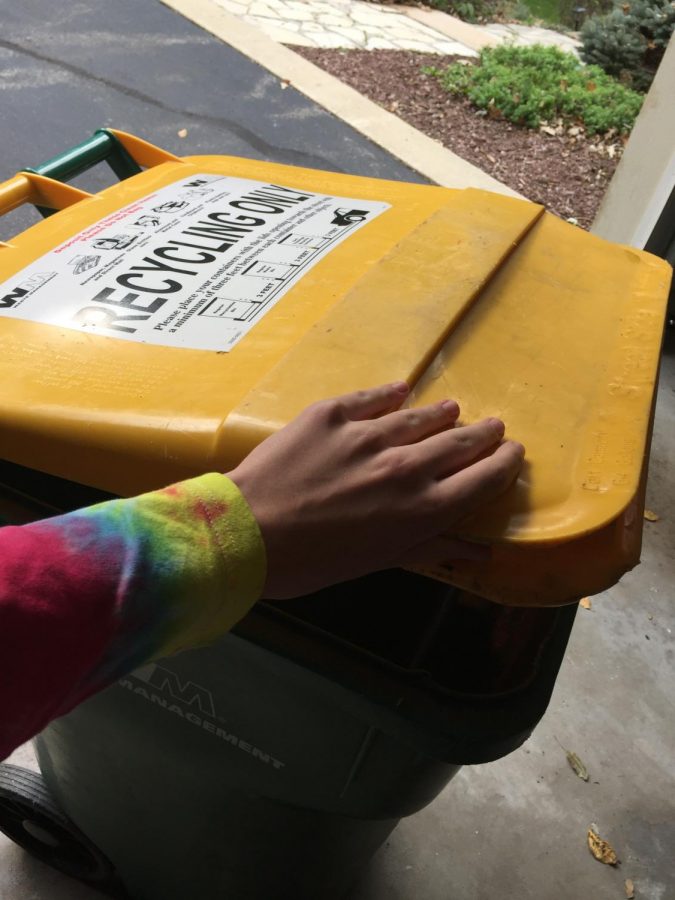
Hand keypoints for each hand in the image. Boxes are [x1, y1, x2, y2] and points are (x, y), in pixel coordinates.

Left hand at [228, 382, 523, 598]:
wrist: (247, 533)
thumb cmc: (313, 562)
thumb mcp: (378, 563)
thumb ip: (430, 548)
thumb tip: (479, 551)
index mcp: (422, 509)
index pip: (482, 479)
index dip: (503, 463)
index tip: (512, 452)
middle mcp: (405, 466)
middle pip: (460, 442)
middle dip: (483, 434)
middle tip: (494, 427)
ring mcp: (369, 435)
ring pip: (421, 416)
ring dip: (443, 414)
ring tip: (453, 410)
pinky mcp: (333, 414)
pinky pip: (373, 398)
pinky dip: (392, 395)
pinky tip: (402, 391)